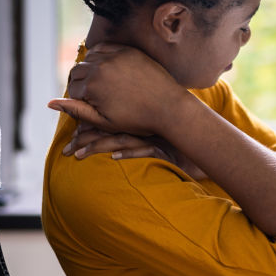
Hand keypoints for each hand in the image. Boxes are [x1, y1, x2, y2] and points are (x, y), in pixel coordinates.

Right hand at [48, 43, 189, 136]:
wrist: (169, 107)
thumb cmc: (136, 119)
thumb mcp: (103, 121)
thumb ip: (76, 110)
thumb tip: (49, 103)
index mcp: (92, 86)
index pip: (72, 88)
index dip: (78, 99)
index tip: (90, 106)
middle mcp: (100, 67)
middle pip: (77, 71)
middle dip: (81, 83)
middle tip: (94, 95)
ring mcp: (115, 56)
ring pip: (90, 58)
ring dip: (90, 68)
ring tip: (101, 83)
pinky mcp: (128, 50)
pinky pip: (106, 48)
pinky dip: (102, 56)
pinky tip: (108, 68)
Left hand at [63, 127, 208, 181]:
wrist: (208, 145)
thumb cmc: (181, 141)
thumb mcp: (157, 134)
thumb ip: (137, 131)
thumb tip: (113, 140)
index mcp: (140, 116)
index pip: (109, 116)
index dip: (89, 124)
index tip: (72, 134)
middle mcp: (144, 124)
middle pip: (109, 128)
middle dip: (85, 139)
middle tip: (66, 150)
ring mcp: (154, 137)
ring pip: (121, 139)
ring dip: (98, 147)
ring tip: (77, 155)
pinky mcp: (165, 150)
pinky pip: (144, 150)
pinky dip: (129, 154)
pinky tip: (114, 159)